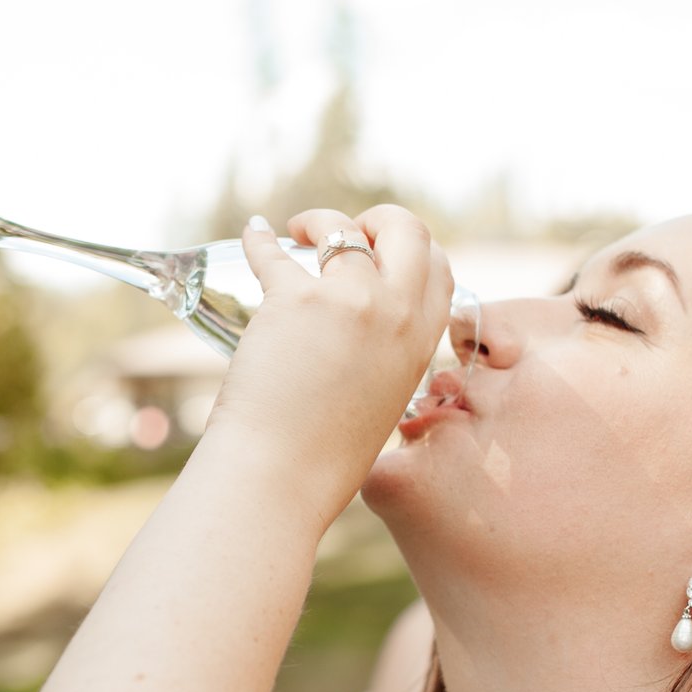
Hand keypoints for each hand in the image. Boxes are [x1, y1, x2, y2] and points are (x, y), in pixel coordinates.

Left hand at [207, 204, 454, 508]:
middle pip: (407, 229)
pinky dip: (258, 239)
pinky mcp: (295, 298)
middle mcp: (396, 313)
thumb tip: (356, 340)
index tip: (382, 250)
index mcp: (421, 341)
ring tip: (296, 233)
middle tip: (345, 230)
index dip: (412, 248)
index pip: (438, 267)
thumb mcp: (381, 399)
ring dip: (317, 222)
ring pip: (341, 228)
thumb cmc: (322, 454)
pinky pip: (274, 252)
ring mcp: (349, 301)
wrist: (281, 474)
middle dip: (379, 217)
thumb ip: (381, 361)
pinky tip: (252, 234)